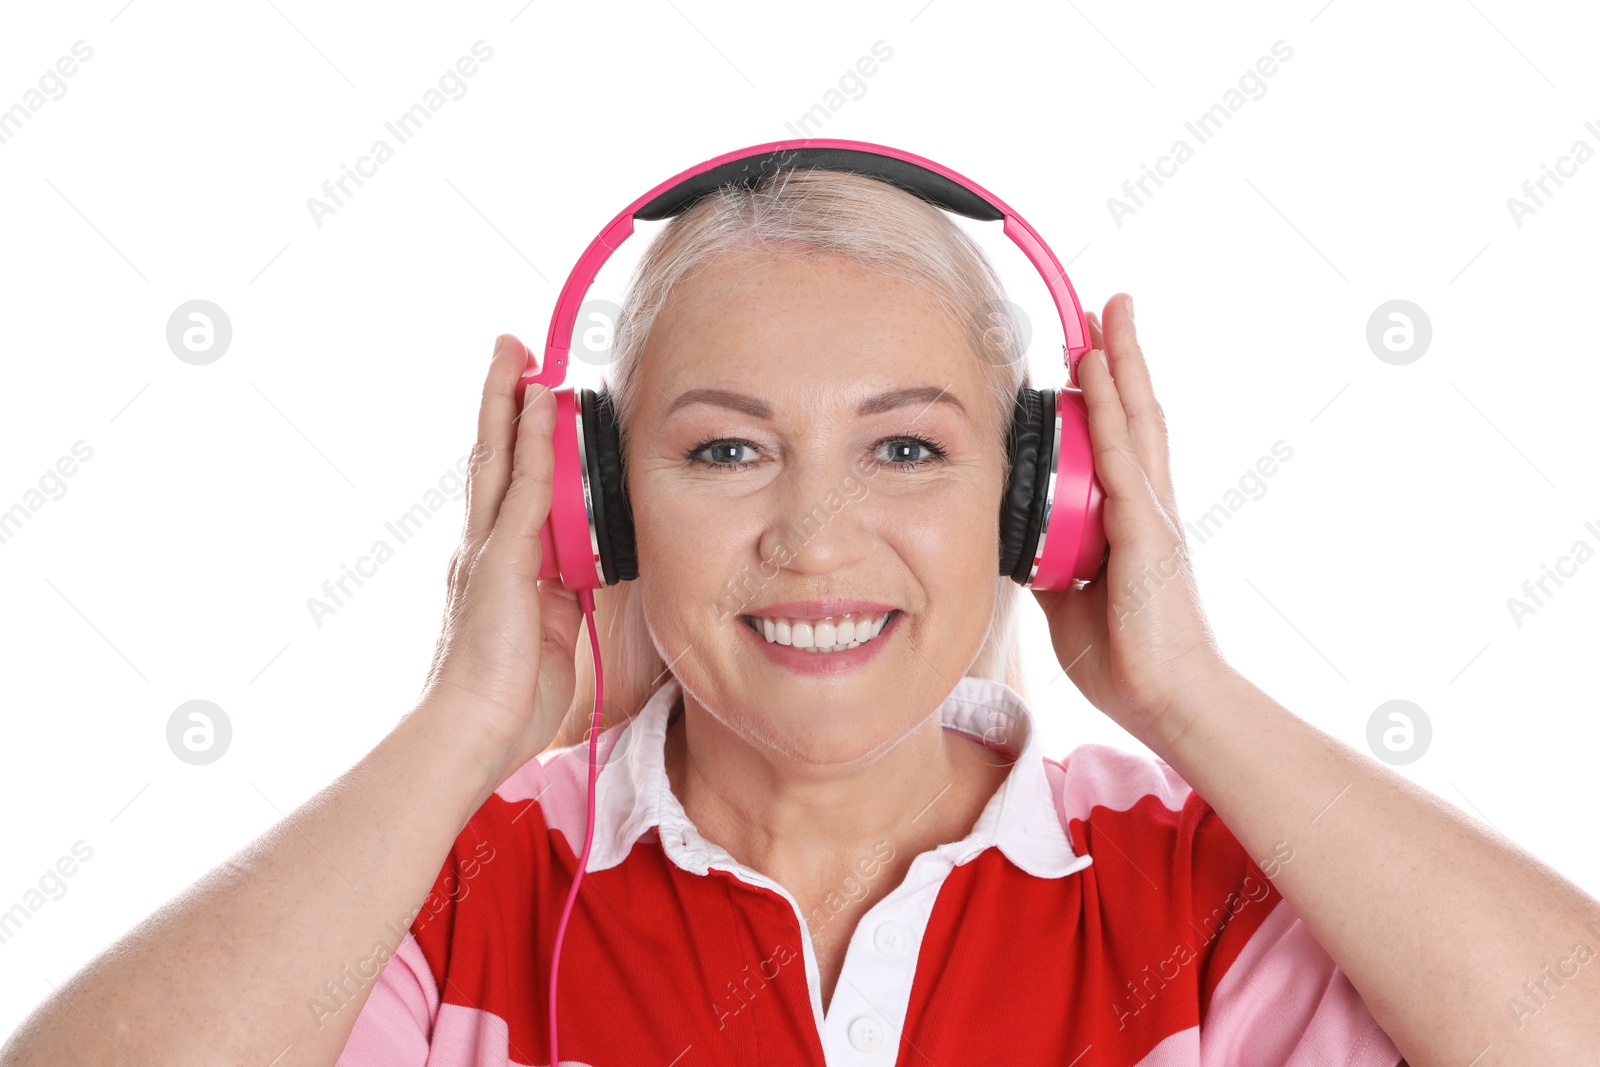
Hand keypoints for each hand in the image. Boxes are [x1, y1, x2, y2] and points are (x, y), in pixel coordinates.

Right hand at [416, 334, 586, 786]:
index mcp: (493, 566)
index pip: (505, 486)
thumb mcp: (548, 636)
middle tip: (511, 350)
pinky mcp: (502, 560)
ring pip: (499, 458)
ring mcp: (488, 549)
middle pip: (491, 456)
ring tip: (517, 355)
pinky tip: (540, 406)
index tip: (526, 397)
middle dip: (501, 400)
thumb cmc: (505, 700)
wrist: (471, 731)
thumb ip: (562, 597)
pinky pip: (525, 488)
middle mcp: (481, 546)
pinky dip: (533, 443)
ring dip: (509, 403)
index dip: (515, 439)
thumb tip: (585, 575)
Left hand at [1032, 294, 1227, 746]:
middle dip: (1120, 356)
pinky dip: (1109, 411)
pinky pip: (1121, 458)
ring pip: (1134, 420)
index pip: (1120, 440)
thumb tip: (1019, 544)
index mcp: (1132, 521)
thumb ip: (1049, 563)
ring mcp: (1151, 514)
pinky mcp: (1146, 532)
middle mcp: (1147, 506)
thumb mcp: (1067, 601)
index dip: (1107, 392)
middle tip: (1107, 305)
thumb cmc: (1126, 659)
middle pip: (1135, 413)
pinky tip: (1098, 375)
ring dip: (1119, 363)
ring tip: (1109, 312)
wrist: (1168, 701)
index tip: (1090, 350)